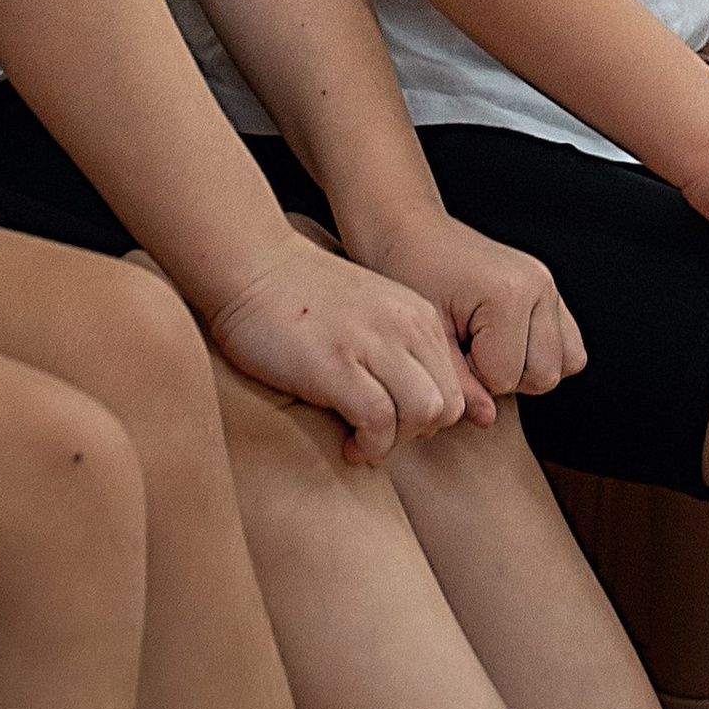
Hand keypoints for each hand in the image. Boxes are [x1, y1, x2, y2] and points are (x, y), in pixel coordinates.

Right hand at [208, 241, 466, 461]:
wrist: (251, 263)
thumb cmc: (298, 296)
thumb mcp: (368, 313)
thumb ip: (394, 345)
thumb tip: (406, 401)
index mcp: (417, 316)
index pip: (457, 386)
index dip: (428, 416)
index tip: (393, 423)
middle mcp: (405, 326)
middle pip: (449, 405)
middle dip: (417, 432)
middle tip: (378, 435)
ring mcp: (373, 344)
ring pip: (425, 414)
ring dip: (395, 442)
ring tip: (362, 441)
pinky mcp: (338, 365)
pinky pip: (380, 421)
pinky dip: (369, 444)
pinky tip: (346, 443)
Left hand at [364, 208, 587, 408]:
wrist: (411, 232)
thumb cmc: (409, 274)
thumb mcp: (426, 334)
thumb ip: (458, 383)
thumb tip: (488, 419)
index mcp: (508, 294)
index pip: (507, 379)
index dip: (473, 379)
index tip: (449, 350)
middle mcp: (540, 286)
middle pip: (545, 376)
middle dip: (503, 377)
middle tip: (467, 351)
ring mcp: (550, 285)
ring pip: (566, 363)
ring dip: (527, 367)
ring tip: (487, 346)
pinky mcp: (551, 288)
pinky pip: (569, 344)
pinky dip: (542, 352)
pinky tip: (504, 340)